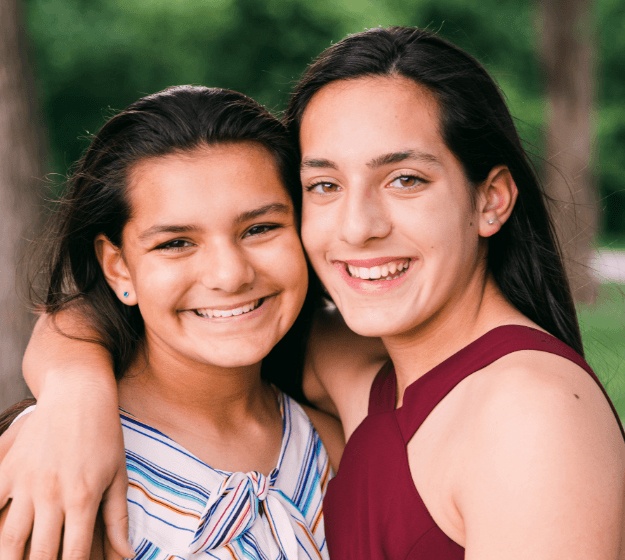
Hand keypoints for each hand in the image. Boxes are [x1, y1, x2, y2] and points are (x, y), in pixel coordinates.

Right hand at [0, 382, 132, 559]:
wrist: (78, 394)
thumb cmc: (104, 435)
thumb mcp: (118, 474)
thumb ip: (117, 518)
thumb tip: (126, 556)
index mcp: (84, 497)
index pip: (74, 554)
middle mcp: (53, 494)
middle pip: (40, 553)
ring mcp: (27, 482)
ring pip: (9, 539)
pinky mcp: (8, 469)